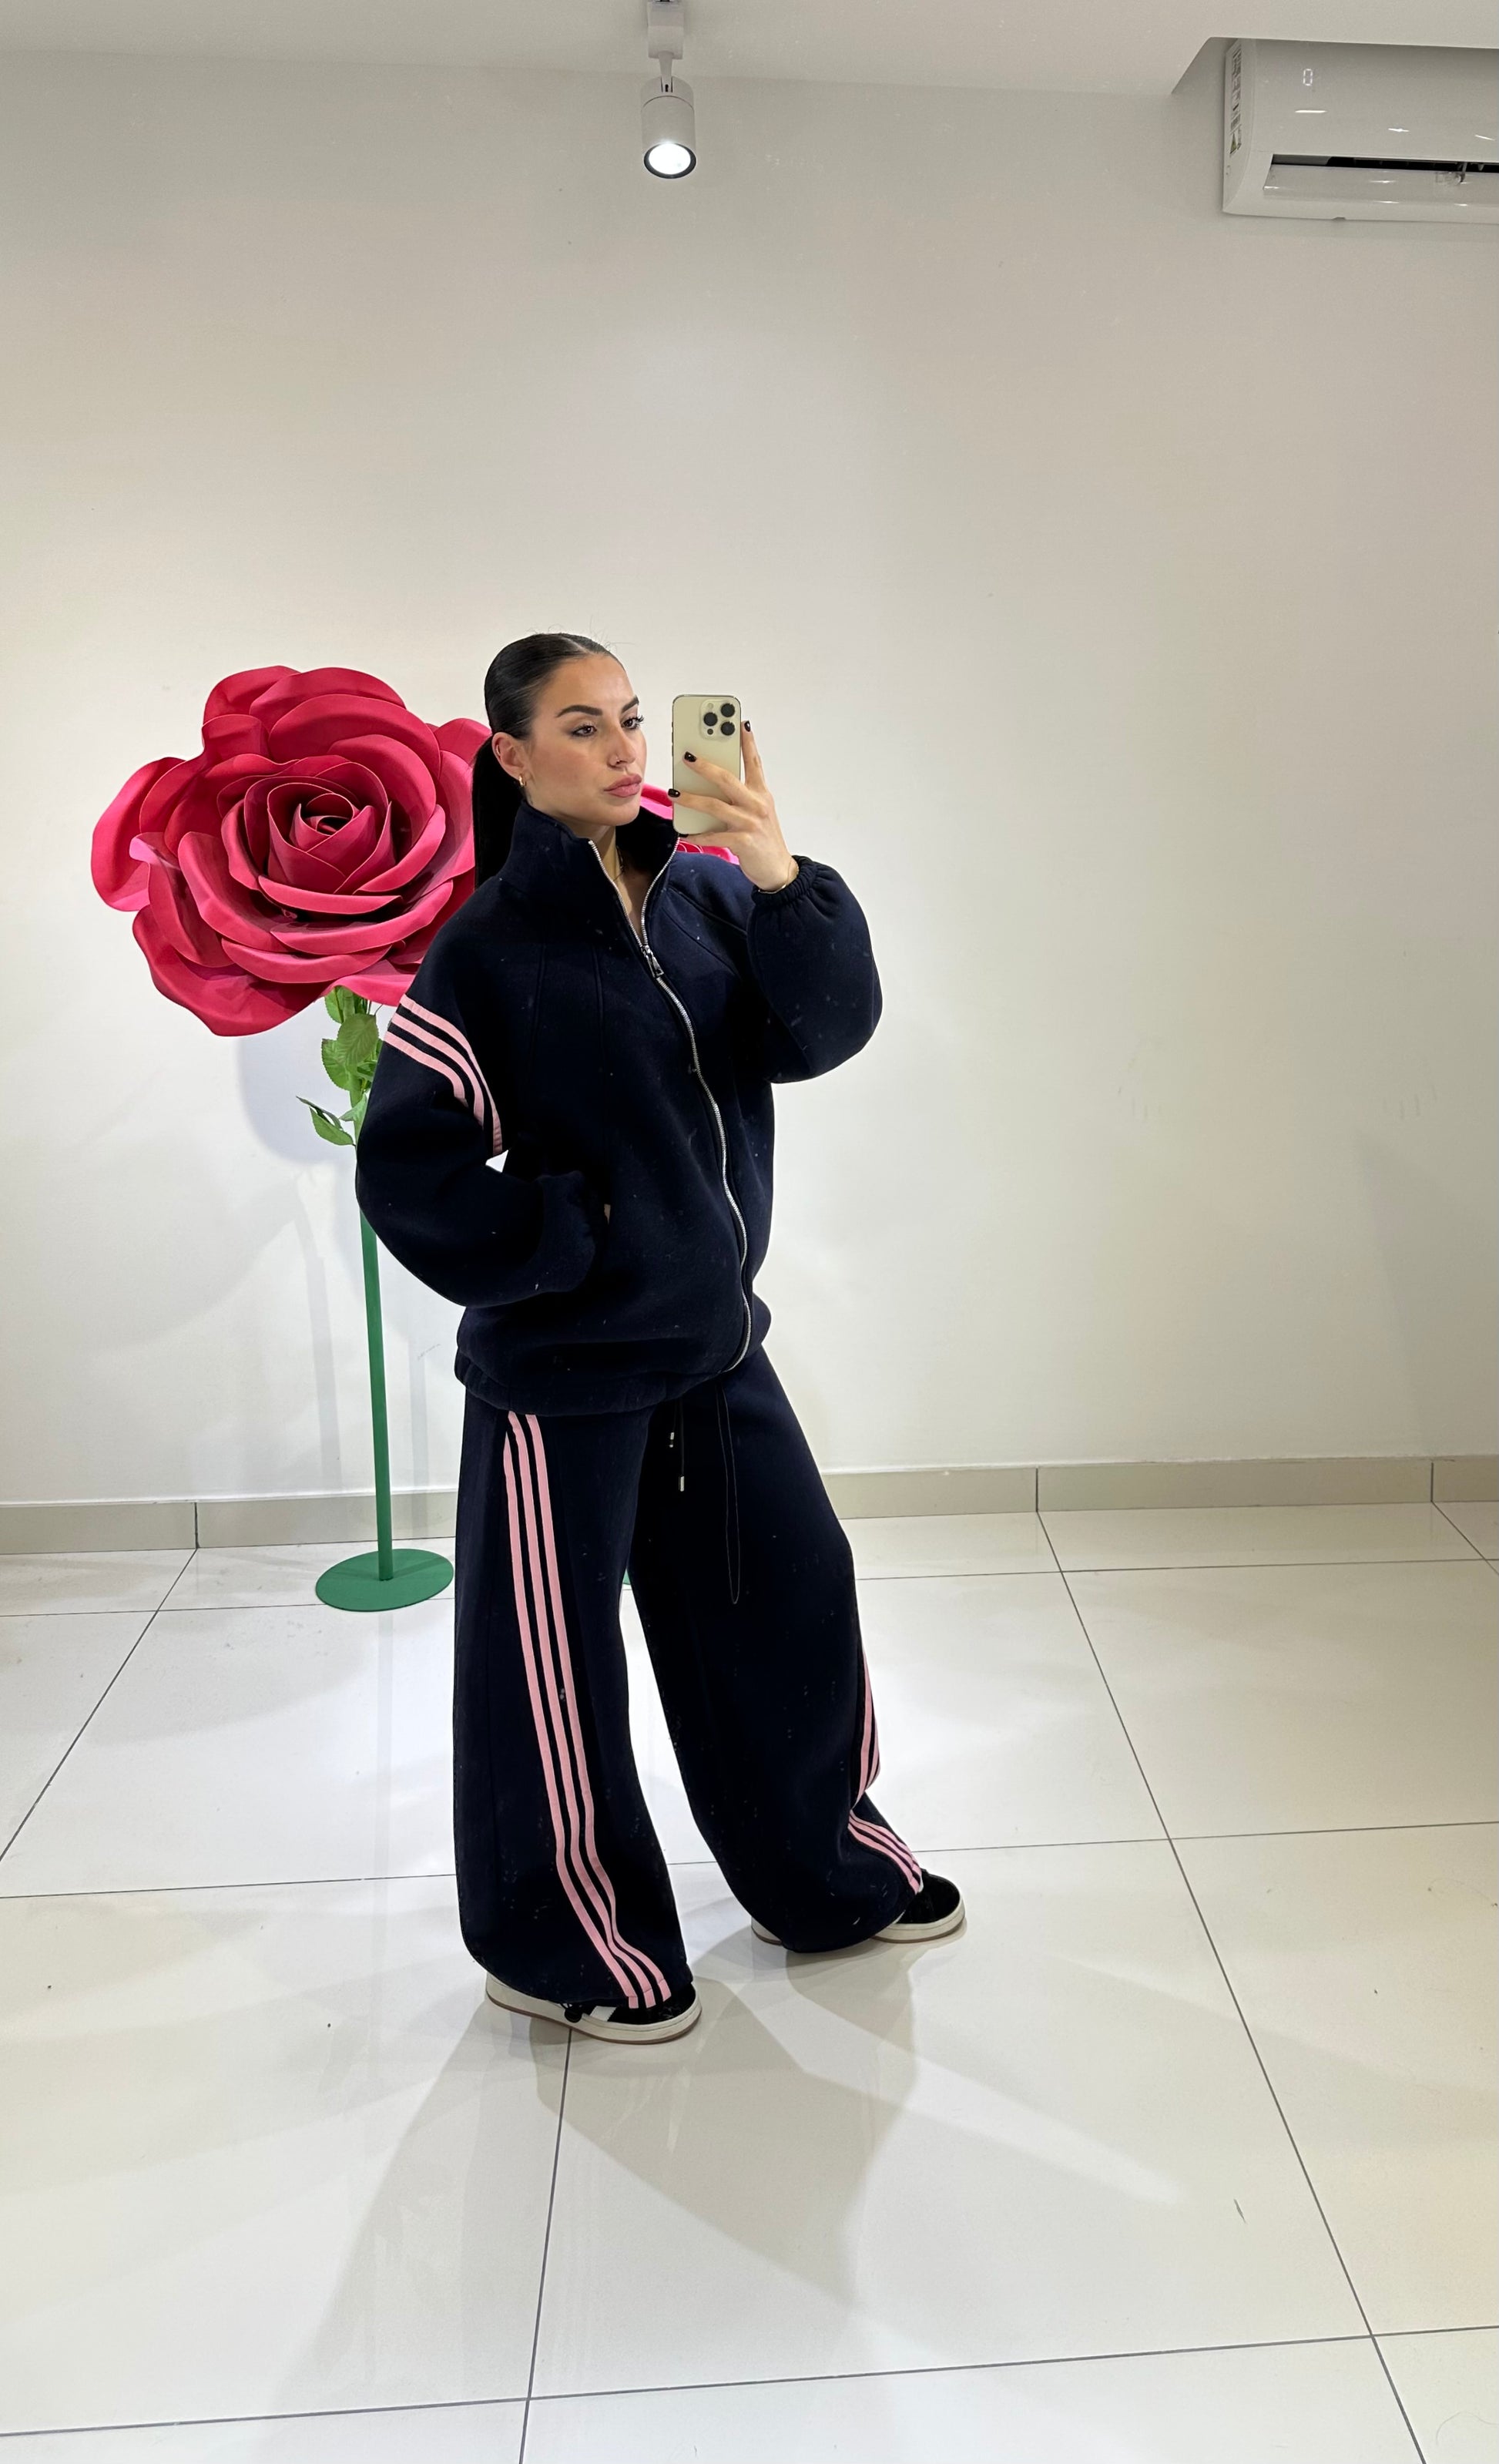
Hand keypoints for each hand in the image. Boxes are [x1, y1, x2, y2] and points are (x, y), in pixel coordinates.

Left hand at [670, 720, 799, 892]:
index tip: (740, 722)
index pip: (754, 762)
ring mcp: (750, 823)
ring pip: (714, 805)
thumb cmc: (763, 839)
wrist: (778, 871)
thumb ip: (739, 797)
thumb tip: (709, 785)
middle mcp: (757, 804)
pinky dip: (697, 835)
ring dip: (691, 798)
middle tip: (686, 756)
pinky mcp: (742, 842)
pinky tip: (684, 832)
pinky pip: (714, 836)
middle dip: (704, 766)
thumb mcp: (757, 812)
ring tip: (673, 792)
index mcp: (761, 794)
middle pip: (727, 779)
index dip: (747, 742)